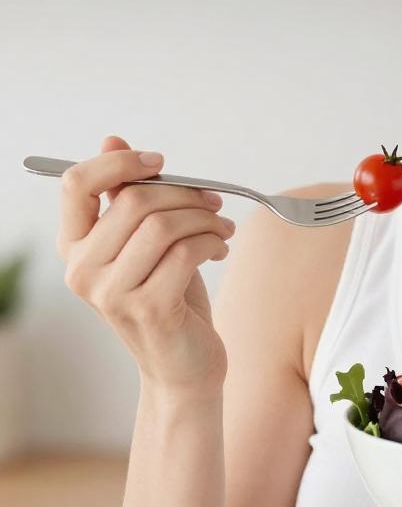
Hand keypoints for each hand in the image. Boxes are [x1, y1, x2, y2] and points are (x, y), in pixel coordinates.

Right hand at [57, 135, 236, 395]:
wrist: (183, 366)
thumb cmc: (168, 296)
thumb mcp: (145, 242)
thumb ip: (126, 196)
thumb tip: (113, 140)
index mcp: (75, 247)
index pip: (75, 185)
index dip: (120, 162)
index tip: (160, 163)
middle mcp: (82, 271)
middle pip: (134, 200)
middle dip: (186, 193)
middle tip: (214, 200)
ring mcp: (112, 294)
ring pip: (164, 224)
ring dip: (205, 217)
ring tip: (223, 226)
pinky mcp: (148, 309)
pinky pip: (187, 252)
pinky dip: (213, 241)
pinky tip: (220, 248)